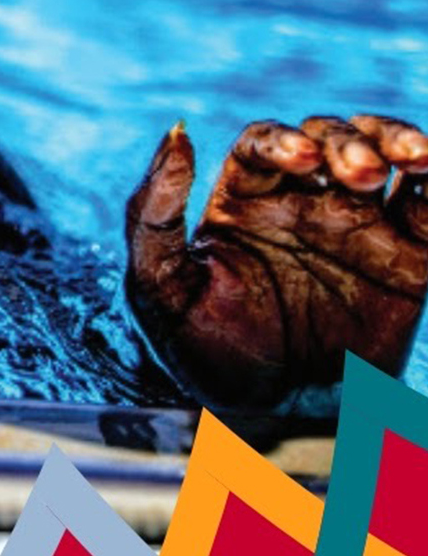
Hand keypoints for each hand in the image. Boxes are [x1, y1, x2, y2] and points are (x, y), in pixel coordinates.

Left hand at [125, 114, 427, 408]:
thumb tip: (177, 133)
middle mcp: (301, 202)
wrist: (272, 422)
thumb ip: (153, 213)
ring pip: (383, 156)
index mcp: (243, 201)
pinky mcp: (406, 259)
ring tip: (413, 158)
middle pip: (328, 138)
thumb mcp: (158, 288)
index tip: (302, 160)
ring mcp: (357, 227)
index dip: (282, 140)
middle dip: (347, 141)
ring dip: (397, 141)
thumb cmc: (206, 355)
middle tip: (359, 173)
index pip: (263, 144)